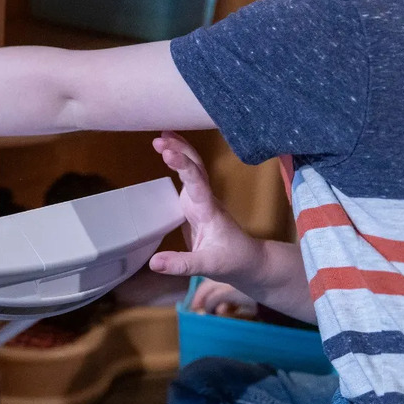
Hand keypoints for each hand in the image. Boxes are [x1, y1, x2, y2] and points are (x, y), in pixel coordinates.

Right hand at [149, 131, 263, 286]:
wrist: (250, 261)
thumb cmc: (233, 261)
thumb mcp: (209, 266)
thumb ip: (182, 264)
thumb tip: (153, 263)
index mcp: (209, 210)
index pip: (196, 182)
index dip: (183, 166)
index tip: (168, 153)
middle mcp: (205, 199)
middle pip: (195, 167)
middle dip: (179, 150)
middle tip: (158, 140)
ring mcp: (200, 199)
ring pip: (192, 168)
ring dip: (178, 151)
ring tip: (160, 137)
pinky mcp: (195, 203)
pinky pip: (187, 176)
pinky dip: (178, 161)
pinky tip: (167, 151)